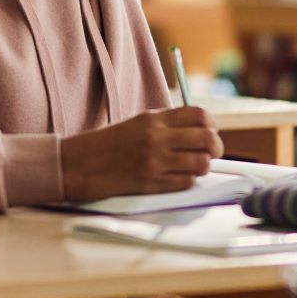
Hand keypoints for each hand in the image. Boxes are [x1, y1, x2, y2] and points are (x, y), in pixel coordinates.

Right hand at [58, 107, 220, 200]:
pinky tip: (178, 177)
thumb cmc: (109, 145)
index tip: (210, 132)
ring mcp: (155, 161)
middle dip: (216, 147)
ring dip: (202, 166)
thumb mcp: (138, 123)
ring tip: (193, 167)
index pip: (200, 115)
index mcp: (154, 118)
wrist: (81, 164)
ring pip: (202, 163)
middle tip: (212, 153)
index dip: (212, 125)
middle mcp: (158, 137)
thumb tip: (200, 131)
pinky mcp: (151, 182)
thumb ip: (167, 125)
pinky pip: (186, 182)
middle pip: (207, 138)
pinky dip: (188, 181)